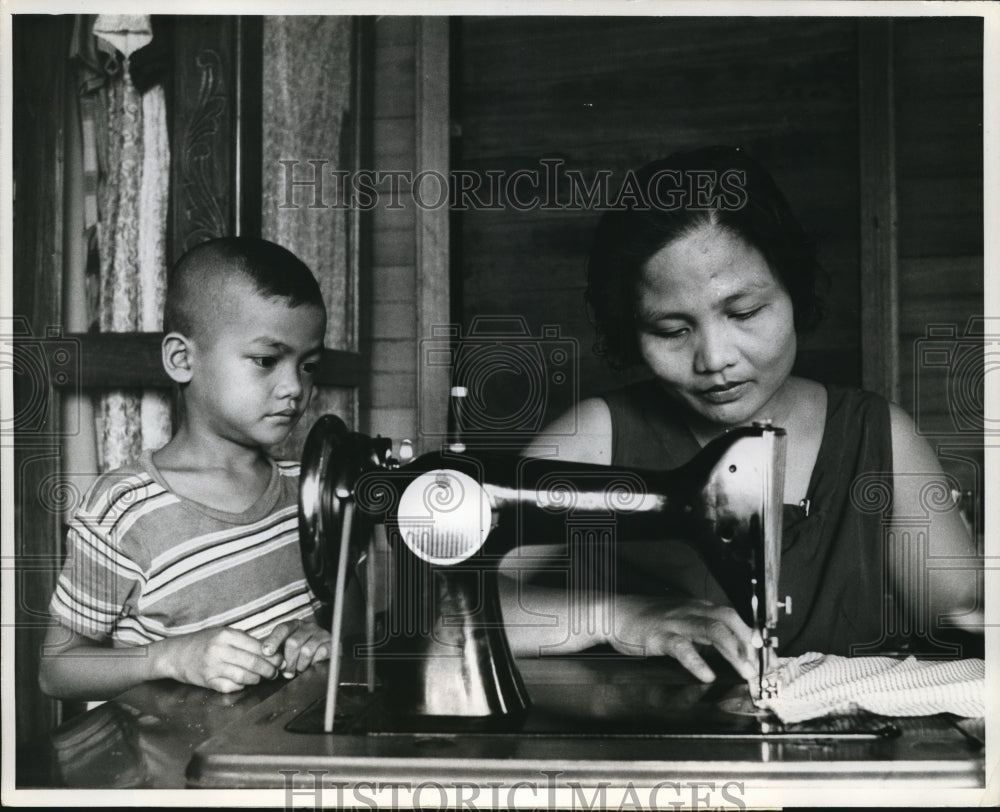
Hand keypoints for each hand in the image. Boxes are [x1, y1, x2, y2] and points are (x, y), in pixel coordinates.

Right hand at [152, 627, 283, 692]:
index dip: (272, 655)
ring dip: (257, 679)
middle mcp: (219, 651)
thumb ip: (244, 641)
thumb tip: (270, 651)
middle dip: (269, 670)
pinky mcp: (208, 682)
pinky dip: (241, 686)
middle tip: (275, 672)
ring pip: (245, 677)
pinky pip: (232, 687)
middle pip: (253, 663)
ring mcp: (212, 667)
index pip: (257, 647)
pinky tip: (243, 682)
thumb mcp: (222, 633)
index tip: (280, 659)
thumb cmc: (202, 642)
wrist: (175, 654)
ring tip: (261, 677)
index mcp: (226, 635)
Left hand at [260, 620, 330, 677]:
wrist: (325, 653)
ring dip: (301, 665)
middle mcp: (308, 627)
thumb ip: (275, 651)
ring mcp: (321, 634)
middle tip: (287, 672)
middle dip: (288, 661)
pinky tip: (312, 665)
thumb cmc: (300, 653)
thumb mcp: (286, 649)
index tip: (267, 652)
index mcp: (295, 625)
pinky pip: (321, 653)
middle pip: (293, 642)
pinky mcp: (333, 643)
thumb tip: (263, 657)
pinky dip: (314, 663)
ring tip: (300, 669)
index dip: (274, 640)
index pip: (283, 629)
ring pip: (307, 650)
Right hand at [607, 595, 757, 682]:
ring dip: (733, 652)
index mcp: (698, 607)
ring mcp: (676, 622)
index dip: (751, 635)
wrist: (615, 613)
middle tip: (758, 666)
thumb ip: (703, 631)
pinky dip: (698, 662)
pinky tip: (706, 674)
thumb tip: (730, 648)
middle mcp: (691, 611)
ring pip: (712, 631)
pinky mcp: (659, 635)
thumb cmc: (648, 619)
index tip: (764, 654)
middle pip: (728, 620)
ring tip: (744, 671)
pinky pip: (682, 648)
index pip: (732, 617)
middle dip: (747, 643)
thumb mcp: (681, 620)